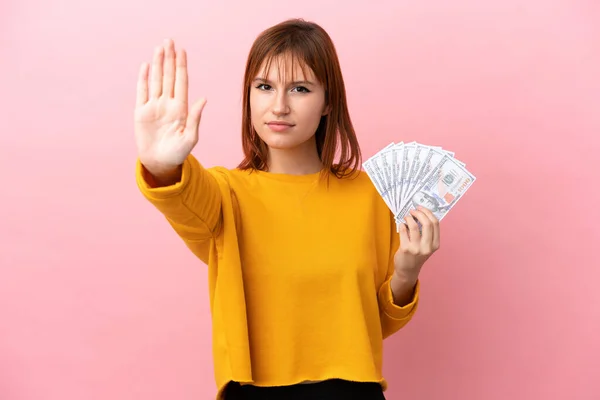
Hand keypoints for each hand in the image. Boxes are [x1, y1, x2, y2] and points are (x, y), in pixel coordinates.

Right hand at [134, 38, 206, 176]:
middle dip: (169, 59)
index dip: (181, 66)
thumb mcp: (190, 138)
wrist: (160, 163)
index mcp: (181, 108)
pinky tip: (146, 66)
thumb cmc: (178, 153)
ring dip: (157, 64)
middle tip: (169, 40)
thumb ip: (195, 118)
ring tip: (159, 48)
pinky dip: (143, 79)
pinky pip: (142, 91)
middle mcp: (168, 103)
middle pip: (168, 76)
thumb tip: (203, 99)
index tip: (182, 51)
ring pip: (156, 80)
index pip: (181, 82)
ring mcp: (154, 106)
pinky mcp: (141, 112)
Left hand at [394, 206, 440, 280]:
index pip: (435, 224)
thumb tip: (422, 213)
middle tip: (413, 210)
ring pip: (414, 226)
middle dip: (419, 213)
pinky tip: (401, 225)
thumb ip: (427, 233)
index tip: (421, 208)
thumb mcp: (427, 246)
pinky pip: (403, 231)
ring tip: (406, 217)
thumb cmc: (417, 255)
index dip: (428, 213)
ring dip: (409, 218)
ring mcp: (416, 248)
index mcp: (435, 244)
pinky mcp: (405, 248)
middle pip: (427, 223)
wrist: (408, 270)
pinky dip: (402, 225)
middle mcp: (427, 246)